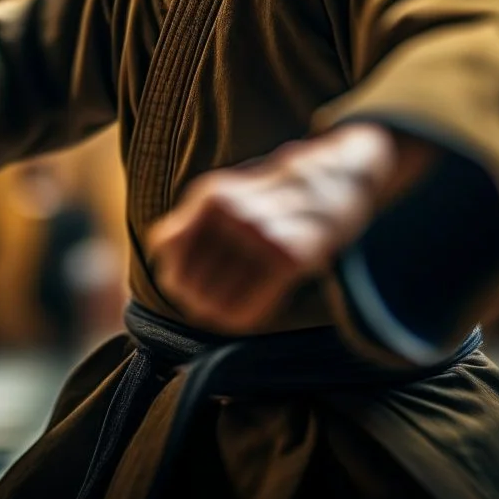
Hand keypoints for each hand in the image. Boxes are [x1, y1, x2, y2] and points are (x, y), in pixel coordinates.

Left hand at [146, 123, 398, 333]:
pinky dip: (240, 317)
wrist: (337, 180)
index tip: (183, 284)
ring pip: (214, 300)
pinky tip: (243, 313)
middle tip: (205, 303)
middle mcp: (233, 214)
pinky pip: (246, 309)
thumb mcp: (227, 193)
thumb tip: (161, 251)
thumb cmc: (274, 194)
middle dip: (192, 297)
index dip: (170, 273)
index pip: (166, 248)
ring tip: (224, 308)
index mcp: (212, 195)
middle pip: (186, 280)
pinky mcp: (292, 257)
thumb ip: (192, 220)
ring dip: (214, 312)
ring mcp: (263, 236)